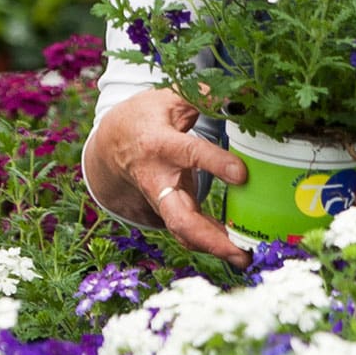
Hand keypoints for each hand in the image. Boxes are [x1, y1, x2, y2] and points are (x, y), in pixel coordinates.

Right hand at [82, 87, 249, 264]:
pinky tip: (236, 248)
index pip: (190, 154)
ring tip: (244, 258)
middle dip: (208, 237)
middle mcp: (158, 179)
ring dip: (212, 247)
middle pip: (178, 216)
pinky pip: (187, 230)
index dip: (216, 164)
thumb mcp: (171, 98)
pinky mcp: (168, 209)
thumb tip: (242, 96)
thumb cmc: (147, 117)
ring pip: (182, 231)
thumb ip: (204, 96)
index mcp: (159, 145)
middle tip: (238, 248)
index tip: (242, 174)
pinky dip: (210, 241)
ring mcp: (161, 200)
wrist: (111, 143)